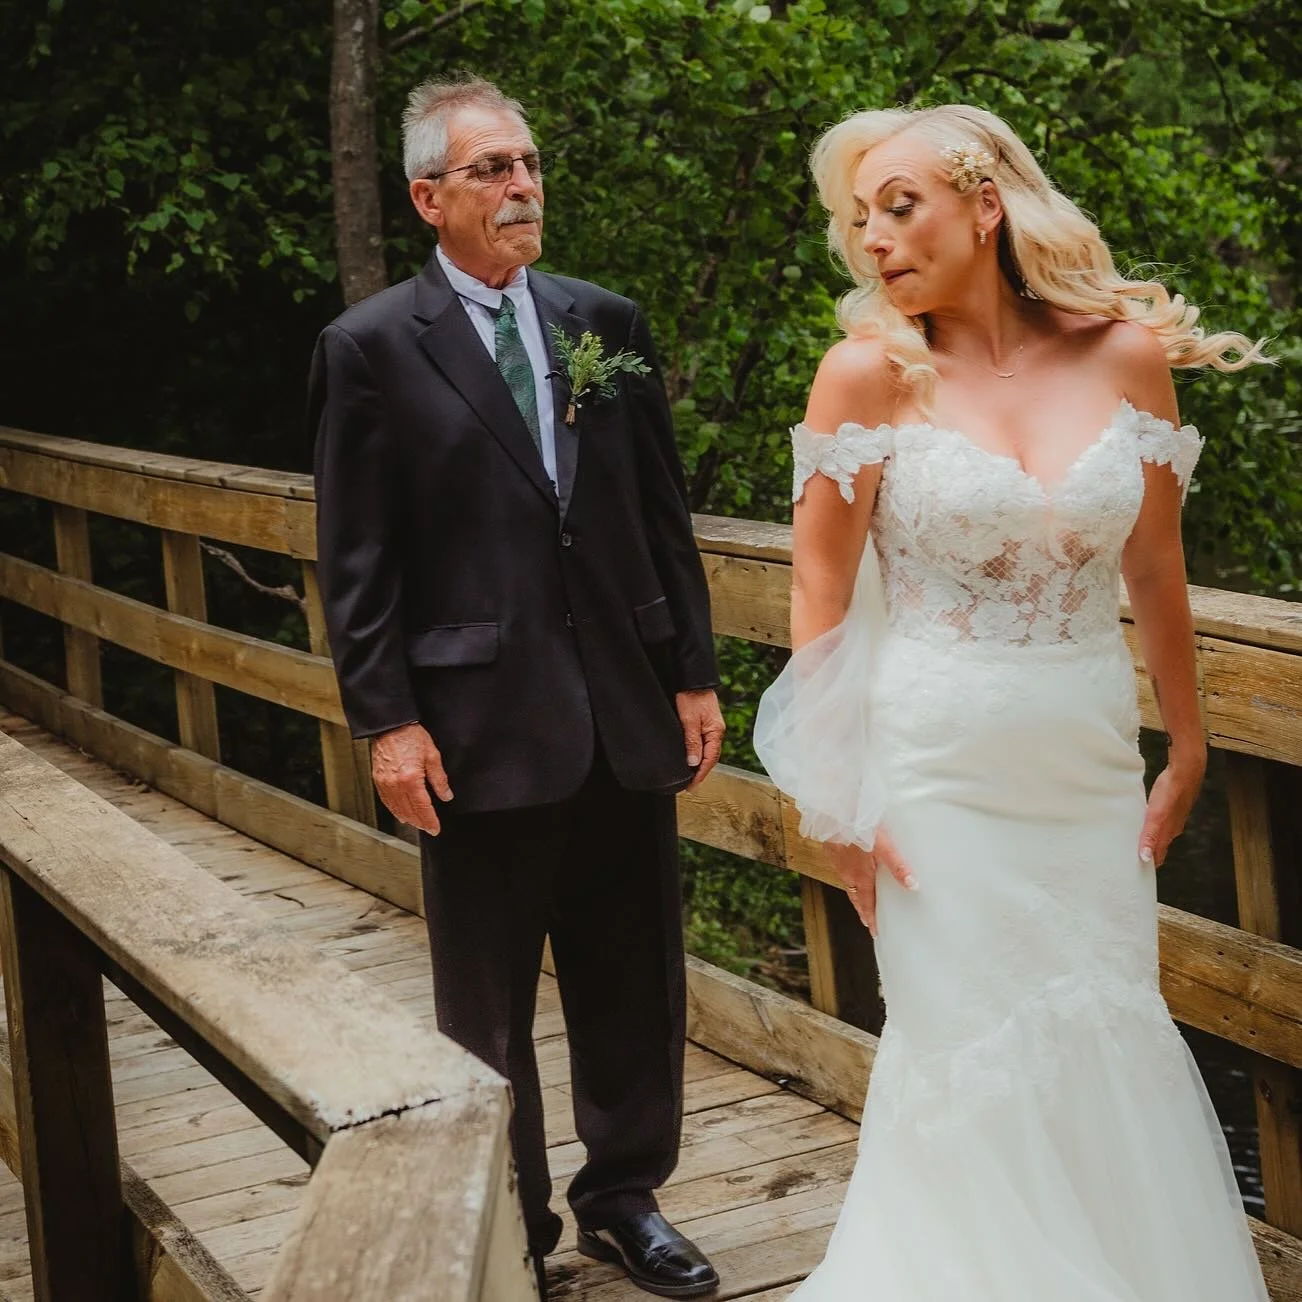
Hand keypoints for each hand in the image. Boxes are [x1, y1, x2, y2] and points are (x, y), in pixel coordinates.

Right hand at [370, 722, 452, 835]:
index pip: (422, 807)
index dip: (430, 820)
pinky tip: (400, 813)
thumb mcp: (432, 756)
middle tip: (429, 828)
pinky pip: (386, 801)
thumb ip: (439, 779)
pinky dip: (394, 810)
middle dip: (420, 822)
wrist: (391, 726)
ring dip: (408, 818)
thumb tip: (446, 795)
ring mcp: (385, 783)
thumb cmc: (411, 736)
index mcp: (410, 779)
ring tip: (417, 824)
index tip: (435, 828)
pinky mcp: (378, 780)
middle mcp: (395, 784)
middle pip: (409, 811)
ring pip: (396, 809)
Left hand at [676, 689, 724, 790]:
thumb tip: (694, 762)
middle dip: (701, 772)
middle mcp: (716, 731)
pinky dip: (699, 753)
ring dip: (700, 763)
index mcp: (715, 732)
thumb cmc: (691, 696)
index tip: (691, 785)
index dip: (700, 774)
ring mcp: (711, 727)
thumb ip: (692, 742)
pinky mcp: (705, 723)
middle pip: (711, 757)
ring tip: (690, 775)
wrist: (692, 678)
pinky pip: (704, 743)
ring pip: (708, 751)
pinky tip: (692, 757)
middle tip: (689, 784)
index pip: (710, 759)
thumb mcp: (689, 720)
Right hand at [826, 827, 915, 938]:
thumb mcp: (883, 846)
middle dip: (862, 910)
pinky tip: (850, 870)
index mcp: (860, 876)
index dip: (871, 917)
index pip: (867, 903)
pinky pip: (841, 870)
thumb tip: (913, 886)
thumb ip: (897, 865)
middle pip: (856, 897)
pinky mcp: (832, 849)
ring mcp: (838, 861)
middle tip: (868, 921)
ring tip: (862, 900)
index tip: (874, 930)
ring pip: (848, 884)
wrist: (833, 812)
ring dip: (856, 895)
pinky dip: (847, 877)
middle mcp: (847, 872)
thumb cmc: (857, 827)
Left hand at [1139, 751, 1204, 866]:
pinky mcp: (1172, 807)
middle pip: (1158, 847)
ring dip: (1149, 841)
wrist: (1186, 771)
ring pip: (1160, 835)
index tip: (1136, 874)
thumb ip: (1150, 836)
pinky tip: (1145, 822)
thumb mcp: (1156, 815)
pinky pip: (1160, 822)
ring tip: (1137, 844)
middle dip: (1148, 855)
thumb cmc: (1171, 792)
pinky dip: (1152, 827)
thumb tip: (1146, 857)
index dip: (1149, 865)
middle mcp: (1171, 828)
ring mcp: (1173, 818)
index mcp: (1167, 833)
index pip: (1157, 856)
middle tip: (1132, 861)